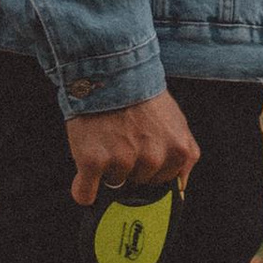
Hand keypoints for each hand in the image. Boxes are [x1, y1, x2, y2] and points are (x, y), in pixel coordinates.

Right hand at [67, 90, 198, 206]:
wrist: (109, 68)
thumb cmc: (140, 93)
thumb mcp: (175, 120)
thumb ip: (179, 151)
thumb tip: (179, 186)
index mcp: (179, 151)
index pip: (167, 182)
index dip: (152, 169)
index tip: (142, 156)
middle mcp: (154, 159)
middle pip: (140, 182)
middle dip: (131, 166)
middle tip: (122, 137)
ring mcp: (124, 161)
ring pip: (114, 184)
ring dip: (107, 169)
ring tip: (105, 137)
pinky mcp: (94, 162)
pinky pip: (85, 193)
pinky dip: (82, 187)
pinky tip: (84, 173)